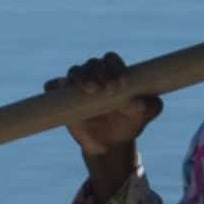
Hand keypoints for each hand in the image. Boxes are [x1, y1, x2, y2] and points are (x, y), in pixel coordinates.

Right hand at [59, 52, 160, 169]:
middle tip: (106, 88)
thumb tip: (140, 104)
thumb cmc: (129, 124)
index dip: (114, 66)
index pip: (111, 60)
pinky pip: (52, 86)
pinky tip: (61, 89)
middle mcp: (94, 76)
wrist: (109, 144)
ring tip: (89, 89)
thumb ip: (151, 107)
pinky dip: (54, 86)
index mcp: (113, 73)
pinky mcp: (61, 98)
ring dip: (79, 76)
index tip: (121, 83)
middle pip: (92, 63)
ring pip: (74, 71)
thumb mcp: (145, 116)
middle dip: (98, 71)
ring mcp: (76, 86)